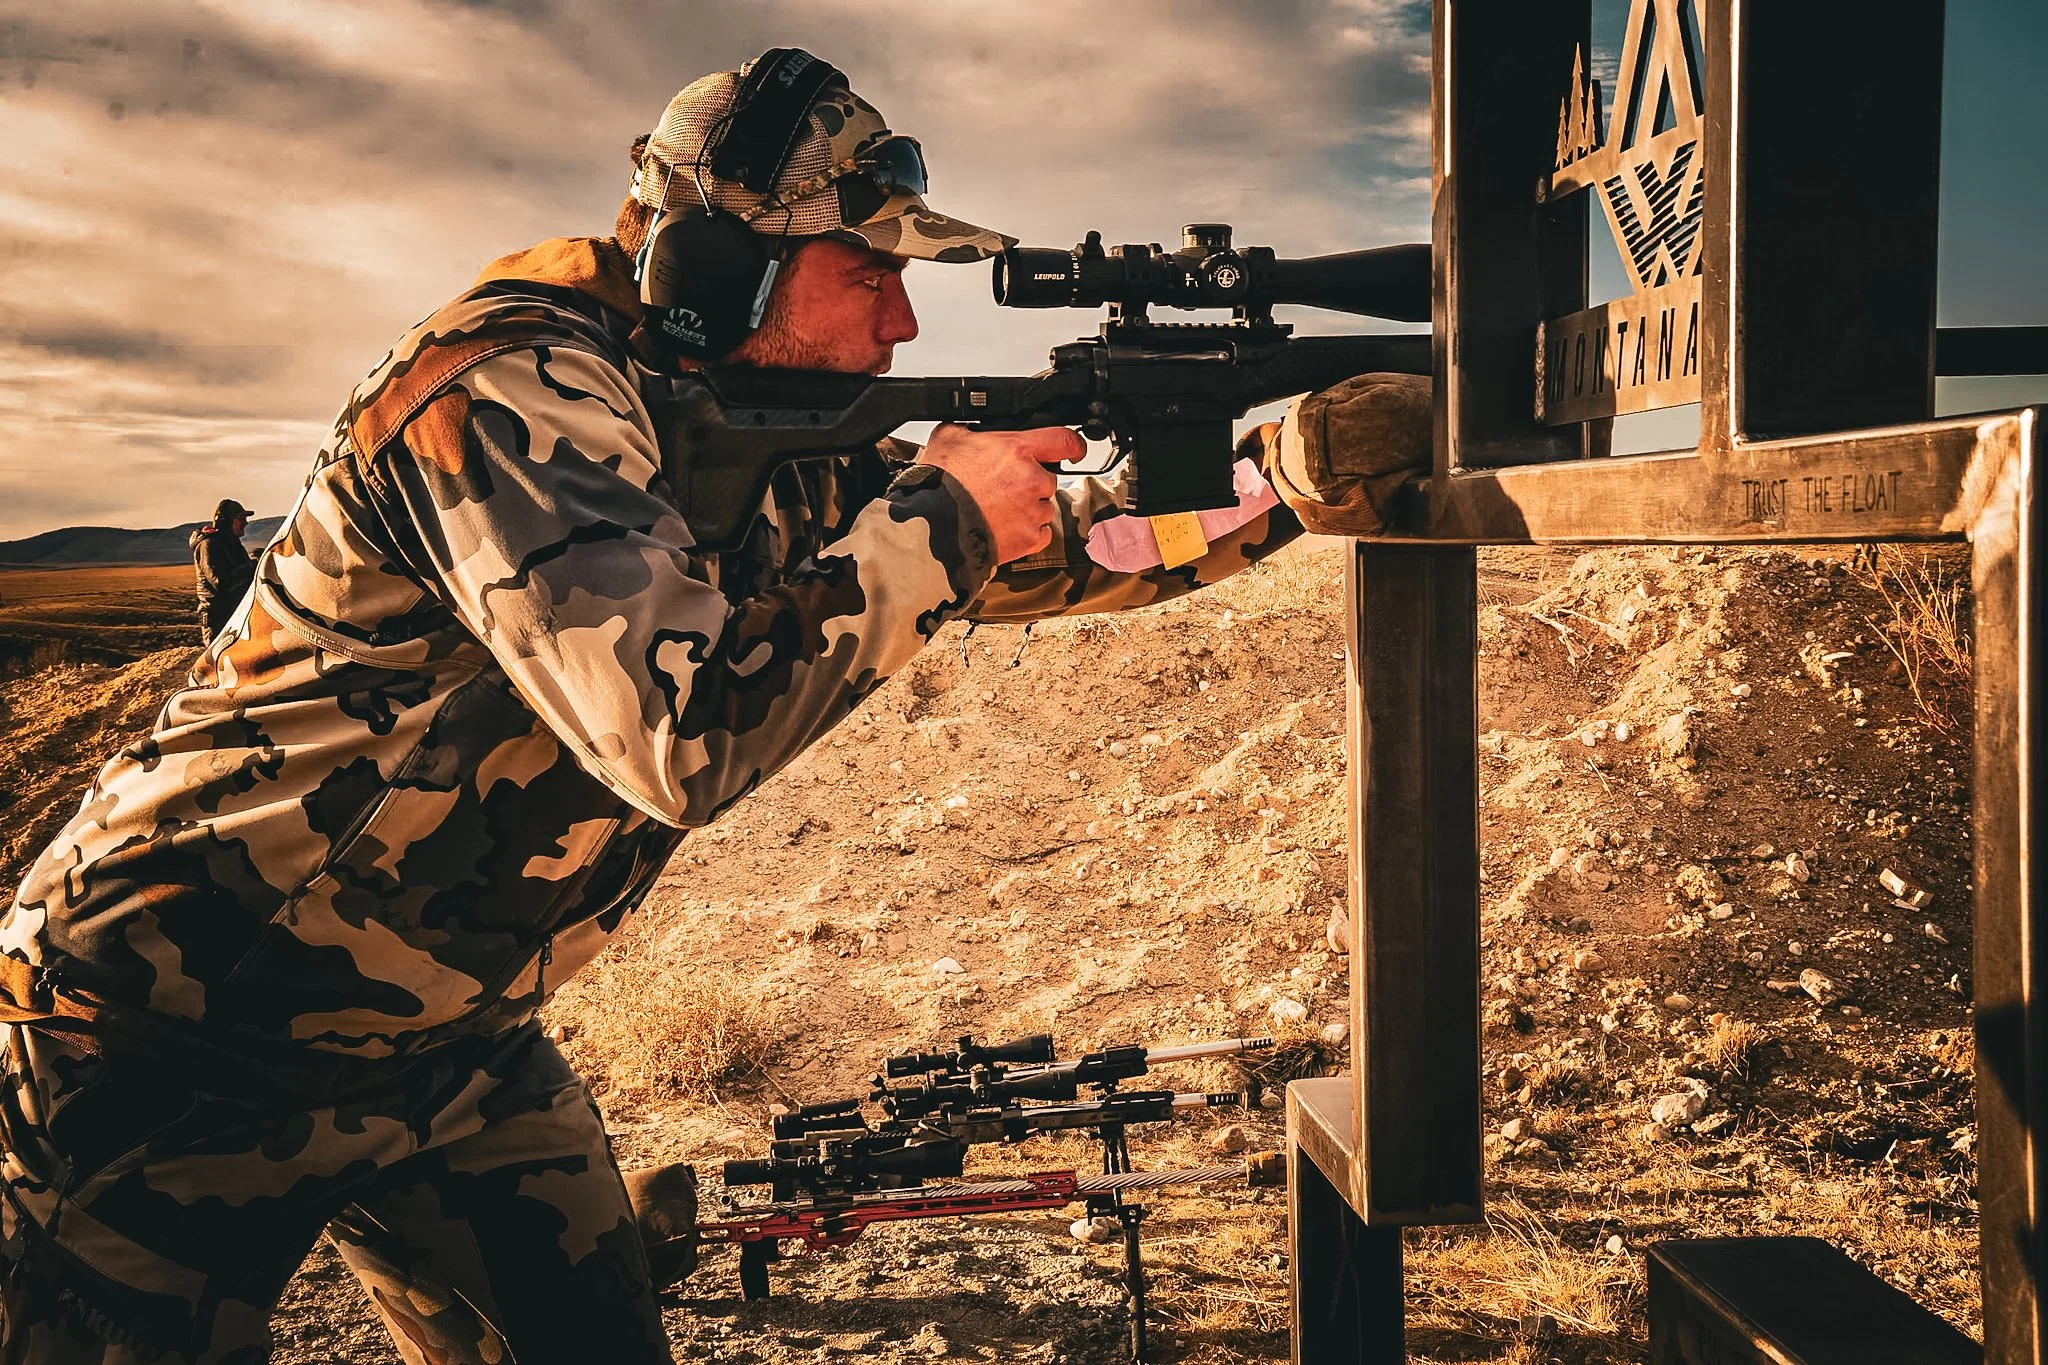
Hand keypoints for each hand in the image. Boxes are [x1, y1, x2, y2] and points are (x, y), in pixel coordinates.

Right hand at [914, 424, 1075, 562]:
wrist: (933, 526)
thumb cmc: (939, 484)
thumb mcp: (948, 438)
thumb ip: (969, 430)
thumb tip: (969, 428)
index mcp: (1017, 450)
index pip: (1063, 440)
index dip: (1072, 444)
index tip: (1074, 450)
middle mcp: (1032, 480)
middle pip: (1048, 478)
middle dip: (1031, 483)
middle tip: (1002, 489)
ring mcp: (1033, 511)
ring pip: (1044, 507)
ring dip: (1028, 508)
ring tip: (998, 511)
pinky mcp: (1029, 539)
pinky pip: (1040, 533)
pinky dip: (1027, 532)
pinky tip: (1005, 528)